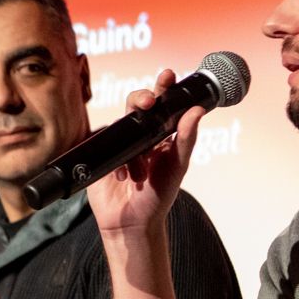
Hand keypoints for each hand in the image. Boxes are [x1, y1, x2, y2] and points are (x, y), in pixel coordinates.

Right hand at [87, 67, 203, 236]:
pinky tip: (121, 177)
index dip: (164, 87)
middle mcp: (140, 135)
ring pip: (120, 124)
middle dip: (142, 98)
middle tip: (148, 102)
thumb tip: (197, 111)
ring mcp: (119, 144)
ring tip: (138, 172)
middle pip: (137, 104)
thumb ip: (186, 139)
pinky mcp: (100, 154)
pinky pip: (103, 143)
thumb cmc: (158, 198)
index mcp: (162, 135)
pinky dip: (115, 160)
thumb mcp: (177, 167)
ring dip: (132, 146)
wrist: (130, 223)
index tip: (168, 74)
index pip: (163, 104)